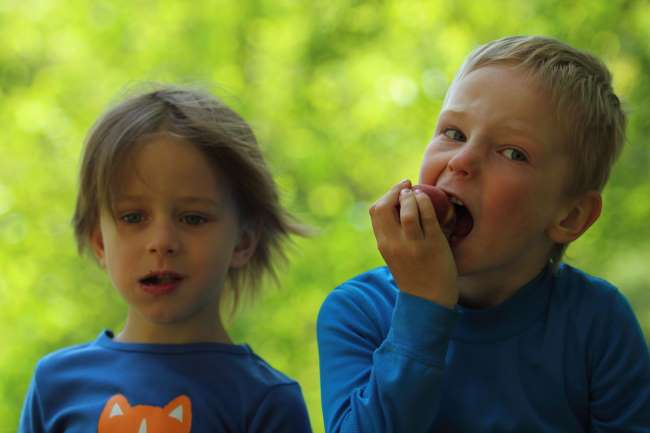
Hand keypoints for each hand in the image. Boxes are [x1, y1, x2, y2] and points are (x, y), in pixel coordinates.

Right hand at [369, 180, 457, 308]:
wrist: (429, 302)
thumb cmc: (414, 276)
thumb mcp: (395, 256)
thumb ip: (393, 236)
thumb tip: (400, 207)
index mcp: (383, 245)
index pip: (375, 211)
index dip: (385, 196)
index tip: (397, 191)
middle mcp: (395, 244)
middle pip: (385, 207)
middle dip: (395, 191)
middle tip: (406, 185)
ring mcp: (414, 245)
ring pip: (408, 210)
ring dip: (412, 196)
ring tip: (417, 193)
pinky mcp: (433, 245)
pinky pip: (429, 216)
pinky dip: (427, 202)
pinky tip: (428, 199)